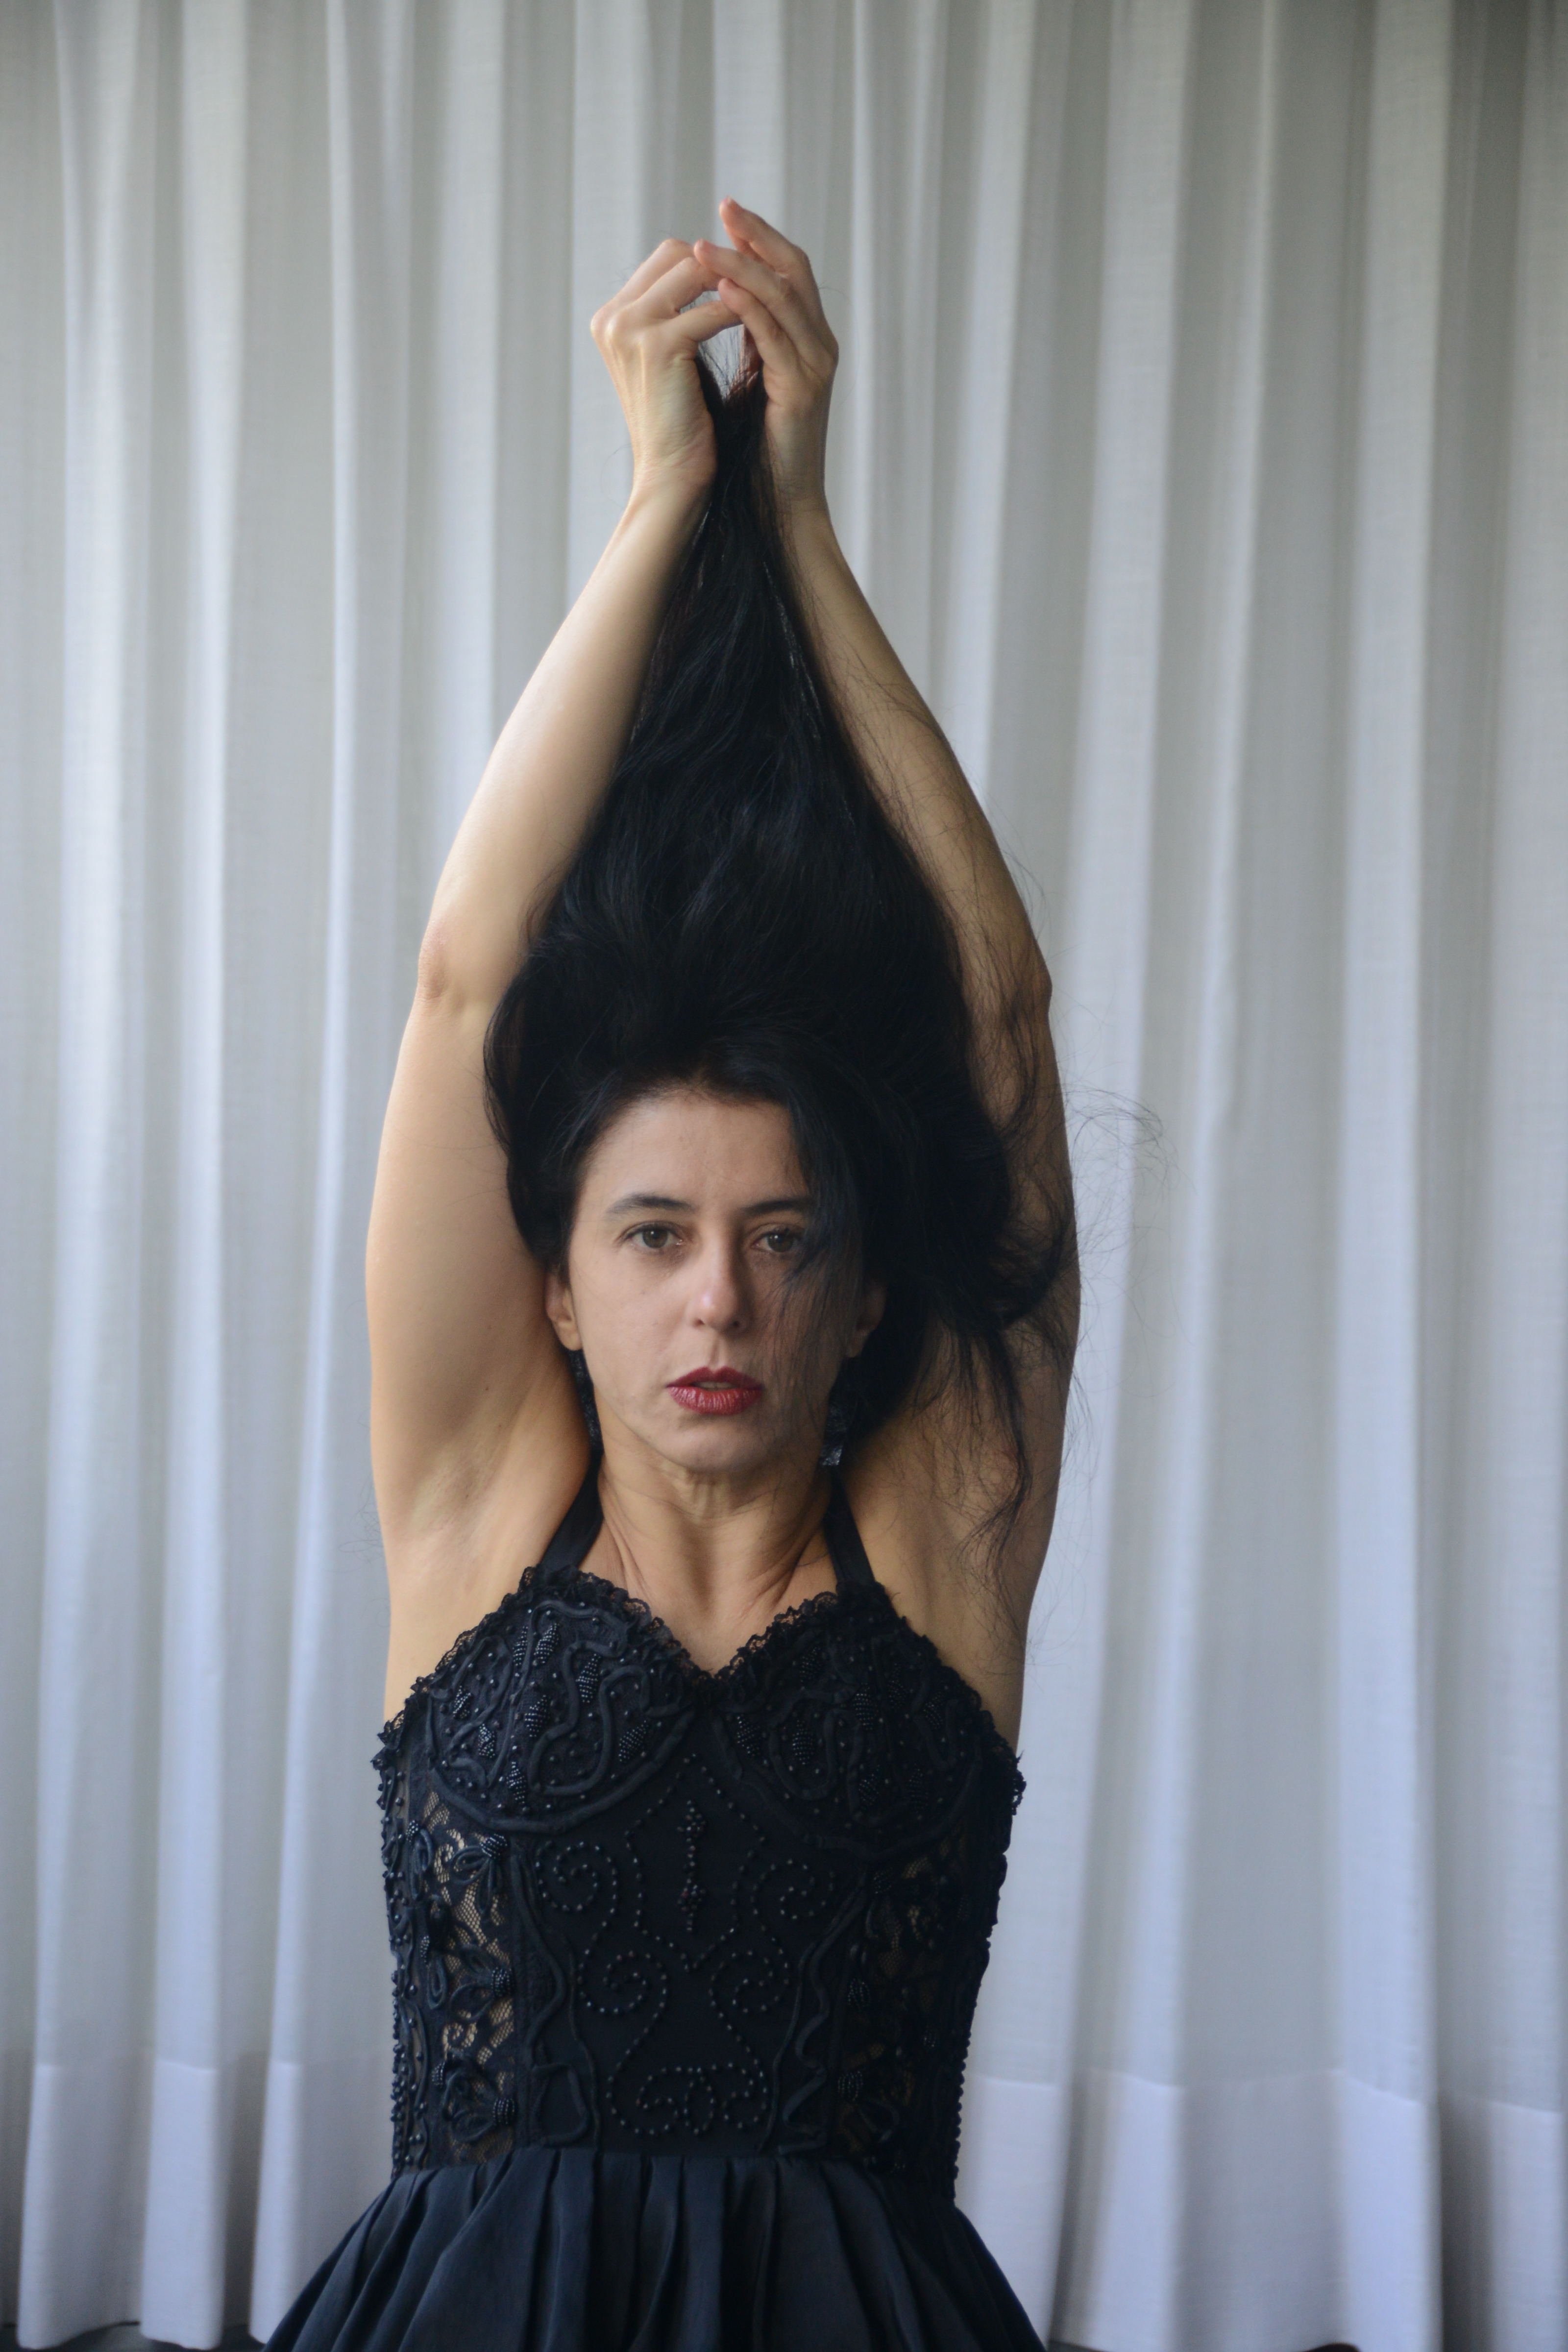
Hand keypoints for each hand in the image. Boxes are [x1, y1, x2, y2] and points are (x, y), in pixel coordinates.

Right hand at [592, 238, 740, 503]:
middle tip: (762, 283)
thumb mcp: (674, 360)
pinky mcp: (657, 345)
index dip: (709, 262)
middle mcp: (613, 317)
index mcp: (611, 319)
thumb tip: (719, 276)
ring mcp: (630, 328)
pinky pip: (712, 308)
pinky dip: (741, 312)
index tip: (747, 278)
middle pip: (677, 253)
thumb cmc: (680, 425)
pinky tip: (763, 325)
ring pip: (695, 270)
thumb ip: (681, 317)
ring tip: (766, 299)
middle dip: (723, 263)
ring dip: (736, 282)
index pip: (665, 259)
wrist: (671, 477)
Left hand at [694, 200, 837, 523]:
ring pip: (783, 297)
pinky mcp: (802, 390)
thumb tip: (714, 296)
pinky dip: (747, 308)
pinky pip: (774, 337)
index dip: (760, 239)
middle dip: (758, 236)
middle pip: (793, 270)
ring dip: (742, 266)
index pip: (787, 272)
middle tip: (723, 207)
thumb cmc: (759, 447)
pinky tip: (719, 290)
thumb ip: (746, 336)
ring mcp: (814, 366)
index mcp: (807, 339)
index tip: (726, 212)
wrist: (779, 502)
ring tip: (704, 247)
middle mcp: (818, 345)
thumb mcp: (752, 377)